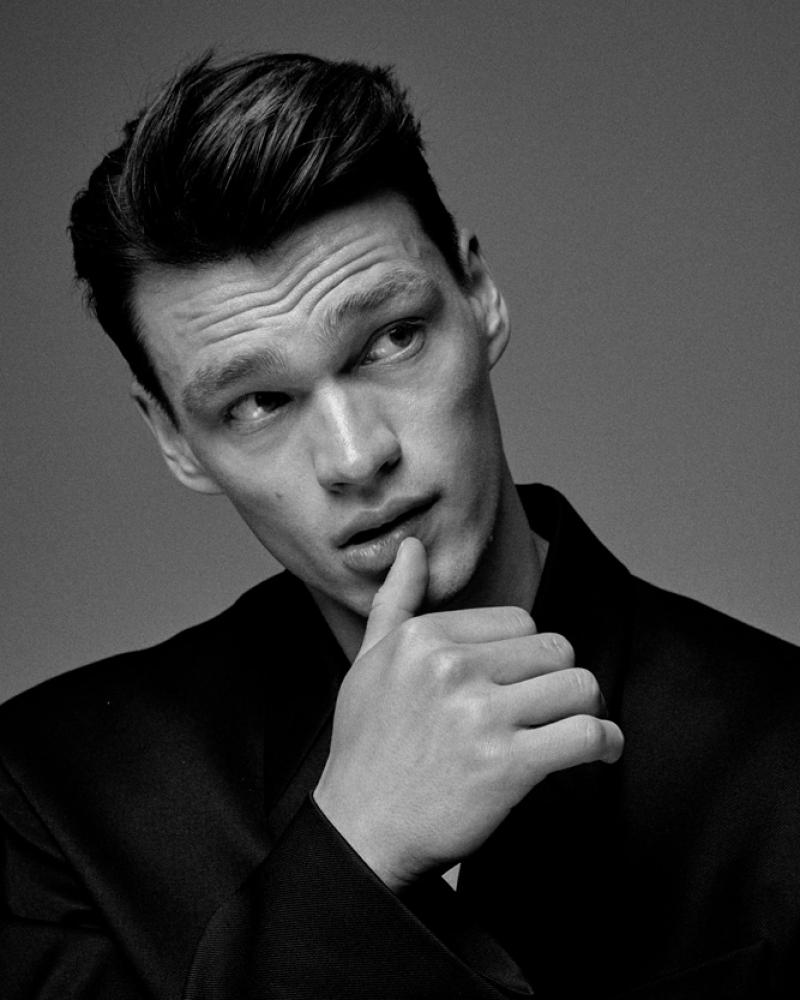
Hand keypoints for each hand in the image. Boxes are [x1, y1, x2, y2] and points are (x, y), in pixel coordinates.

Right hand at [313, 537, 623, 890]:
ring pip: (579, 684)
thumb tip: (412, 548)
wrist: (361, 832)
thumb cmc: (367, 748)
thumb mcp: (367, 663)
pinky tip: (599, 752)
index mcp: (423, 636)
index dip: (526, 654)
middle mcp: (451, 666)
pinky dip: (606, 743)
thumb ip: (395, 601)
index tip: (521, 683)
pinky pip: (587, 734)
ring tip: (574, 728)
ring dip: (585, 710)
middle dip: (558, 679)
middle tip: (551, 709)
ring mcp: (480, 714)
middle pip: (555, 648)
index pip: (520, 620)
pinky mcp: (507, 765)